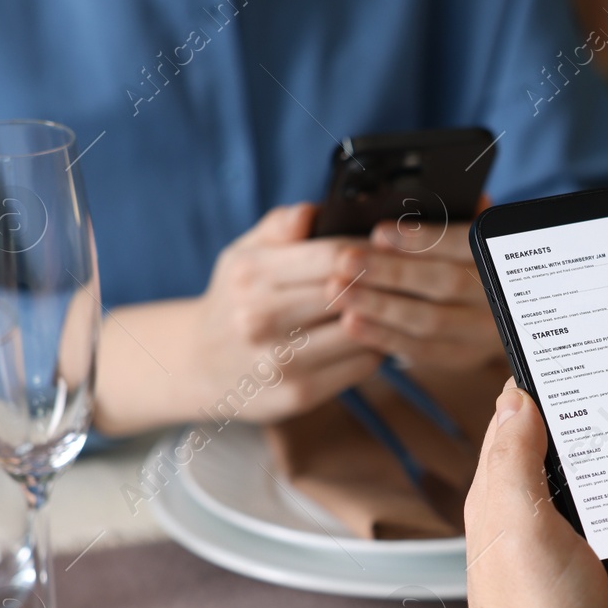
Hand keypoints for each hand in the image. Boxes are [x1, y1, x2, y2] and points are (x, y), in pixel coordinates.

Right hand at [92, 203, 383, 434]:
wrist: (198, 366)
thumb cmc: (234, 300)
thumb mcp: (243, 255)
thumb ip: (280, 226)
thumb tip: (314, 211)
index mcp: (252, 275)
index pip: (333, 256)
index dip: (372, 249)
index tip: (393, 247)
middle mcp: (260, 319)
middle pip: (350, 294)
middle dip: (385, 284)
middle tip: (408, 276)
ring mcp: (280, 362)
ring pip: (361, 332)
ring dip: (385, 318)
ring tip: (396, 305)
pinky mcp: (299, 395)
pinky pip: (360, 366)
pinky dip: (376, 348)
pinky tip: (375, 336)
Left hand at [329, 217, 504, 369]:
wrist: (491, 313)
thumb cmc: (466, 261)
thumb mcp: (470, 233)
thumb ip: (462, 214)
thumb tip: (453, 192)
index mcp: (501, 256)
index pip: (465, 244)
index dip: (423, 239)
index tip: (378, 233)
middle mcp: (498, 295)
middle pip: (445, 283)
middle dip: (392, 272)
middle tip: (346, 261)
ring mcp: (481, 331)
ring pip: (430, 320)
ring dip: (380, 305)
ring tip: (339, 291)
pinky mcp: (461, 357)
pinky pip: (421, 349)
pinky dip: (383, 336)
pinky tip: (352, 322)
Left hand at [463, 380, 607, 607]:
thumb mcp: (521, 528)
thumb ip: (513, 461)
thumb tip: (515, 399)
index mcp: (497, 501)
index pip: (515, 422)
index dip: (542, 384)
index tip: (576, 350)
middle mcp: (518, 524)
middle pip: (548, 450)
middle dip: (576, 413)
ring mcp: (550, 555)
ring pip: (576, 487)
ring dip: (600, 457)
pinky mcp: (582, 583)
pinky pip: (600, 526)